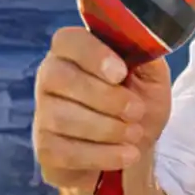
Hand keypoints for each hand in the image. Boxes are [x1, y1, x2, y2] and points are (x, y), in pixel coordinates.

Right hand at [32, 26, 172, 194]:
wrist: (133, 150)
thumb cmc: (137, 105)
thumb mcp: (151, 77)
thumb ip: (146, 55)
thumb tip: (143, 41)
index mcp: (74, 52)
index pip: (68, 40)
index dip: (93, 54)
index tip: (121, 73)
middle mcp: (50, 77)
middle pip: (60, 77)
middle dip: (104, 97)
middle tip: (136, 110)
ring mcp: (43, 114)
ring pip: (62, 117)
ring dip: (107, 128)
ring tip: (134, 133)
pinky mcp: (45, 149)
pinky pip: (65, 151)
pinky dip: (102, 154)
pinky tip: (126, 154)